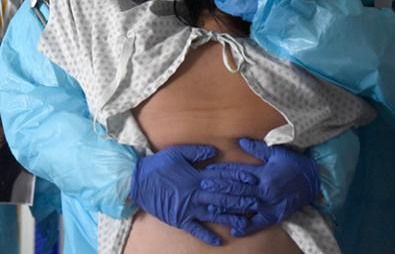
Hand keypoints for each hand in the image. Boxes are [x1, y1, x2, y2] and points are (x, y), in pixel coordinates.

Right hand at [130, 144, 256, 245]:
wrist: (138, 182)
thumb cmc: (158, 165)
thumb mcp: (177, 152)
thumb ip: (197, 152)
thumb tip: (215, 152)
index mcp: (196, 177)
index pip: (222, 178)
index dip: (238, 179)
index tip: (252, 180)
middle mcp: (195, 195)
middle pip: (222, 198)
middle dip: (240, 199)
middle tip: (256, 202)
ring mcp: (188, 209)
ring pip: (213, 214)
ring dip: (230, 218)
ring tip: (245, 222)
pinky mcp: (180, 219)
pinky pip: (196, 230)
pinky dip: (207, 236)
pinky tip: (219, 241)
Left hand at [200, 139, 319, 235]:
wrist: (314, 180)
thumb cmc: (294, 163)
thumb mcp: (277, 151)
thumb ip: (257, 148)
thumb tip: (240, 142)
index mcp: (263, 173)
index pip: (238, 172)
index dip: (222, 172)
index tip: (208, 171)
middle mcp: (264, 190)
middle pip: (237, 189)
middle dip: (219, 188)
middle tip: (202, 187)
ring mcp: (269, 204)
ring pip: (244, 206)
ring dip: (227, 207)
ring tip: (210, 206)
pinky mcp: (274, 215)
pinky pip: (259, 223)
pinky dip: (246, 227)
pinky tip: (234, 230)